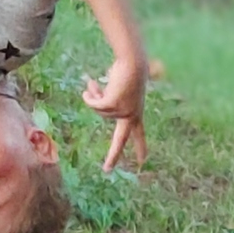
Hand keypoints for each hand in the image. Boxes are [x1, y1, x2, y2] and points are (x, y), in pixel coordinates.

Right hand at [82, 53, 147, 171]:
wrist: (133, 63)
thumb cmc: (128, 72)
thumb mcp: (119, 91)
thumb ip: (107, 100)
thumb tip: (90, 99)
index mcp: (136, 114)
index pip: (139, 134)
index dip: (140, 147)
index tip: (143, 160)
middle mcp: (130, 115)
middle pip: (120, 141)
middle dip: (113, 155)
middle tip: (107, 169)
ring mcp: (121, 111)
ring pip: (99, 111)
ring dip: (95, 96)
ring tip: (97, 83)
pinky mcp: (112, 104)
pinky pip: (94, 104)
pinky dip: (89, 96)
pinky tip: (89, 85)